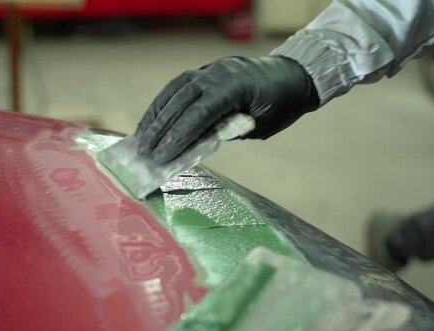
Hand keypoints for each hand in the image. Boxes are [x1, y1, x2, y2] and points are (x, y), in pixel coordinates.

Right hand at [135, 56, 318, 164]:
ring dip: (155, 116)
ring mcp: (208, 71)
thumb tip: (194, 144)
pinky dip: (163, 104)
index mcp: (234, 87)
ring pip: (174, 92)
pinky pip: (177, 87)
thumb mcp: (259, 124)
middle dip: (160, 129)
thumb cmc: (279, 105)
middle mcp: (216, 75)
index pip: (199, 114)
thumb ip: (228, 130)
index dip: (178, 136)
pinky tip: (152, 120)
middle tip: (144, 153)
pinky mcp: (204, 72)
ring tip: (141, 139)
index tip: (162, 156)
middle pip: (180, 103)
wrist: (292, 76)